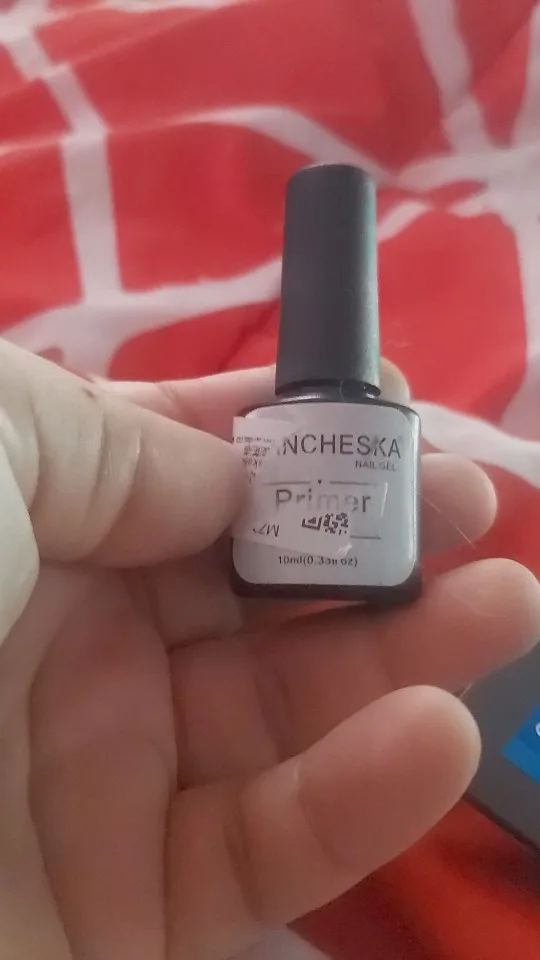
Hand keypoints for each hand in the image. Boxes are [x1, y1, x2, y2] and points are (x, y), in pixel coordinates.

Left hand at [0, 344, 536, 959]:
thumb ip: (110, 442)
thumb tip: (228, 475)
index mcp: (22, 523)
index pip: (182, 471)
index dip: (288, 441)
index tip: (391, 419)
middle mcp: (64, 642)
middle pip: (253, 589)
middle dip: (369, 545)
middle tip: (474, 510)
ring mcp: (98, 779)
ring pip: (282, 715)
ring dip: (402, 659)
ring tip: (503, 604)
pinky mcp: (128, 914)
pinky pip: (267, 850)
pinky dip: (361, 795)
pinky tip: (433, 732)